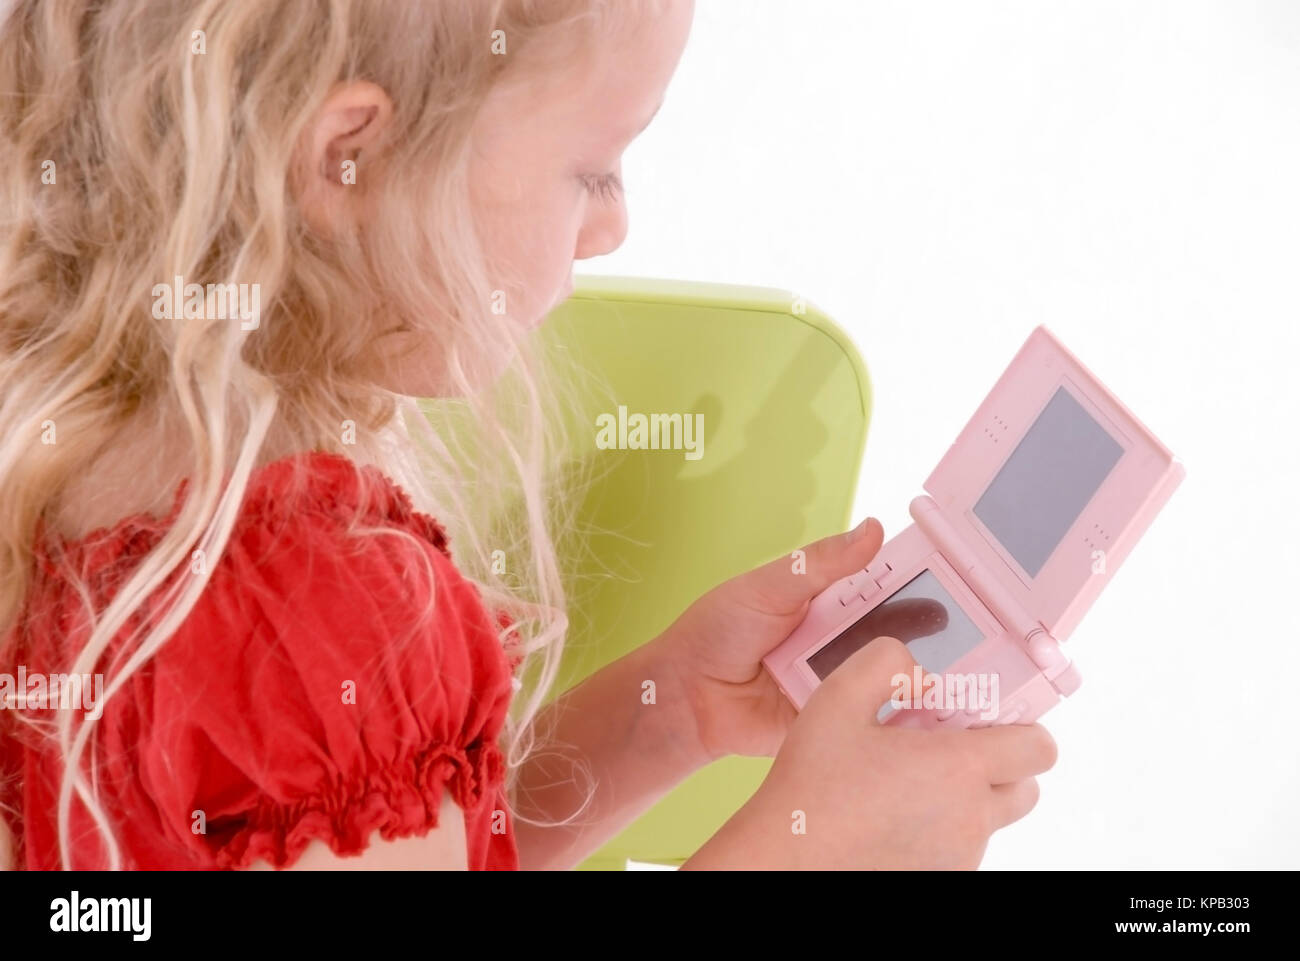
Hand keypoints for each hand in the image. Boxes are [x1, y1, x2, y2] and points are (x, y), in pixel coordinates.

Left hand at [659, 517, 948, 760]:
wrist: (684, 699)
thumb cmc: (715, 633)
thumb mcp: (769, 587)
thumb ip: (821, 564)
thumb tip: (871, 529)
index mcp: (827, 603)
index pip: (884, 587)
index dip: (920, 584)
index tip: (959, 580)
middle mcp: (840, 642)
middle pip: (898, 634)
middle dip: (935, 632)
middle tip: (977, 629)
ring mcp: (839, 683)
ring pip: (891, 677)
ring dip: (923, 676)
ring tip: (972, 671)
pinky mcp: (834, 722)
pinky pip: (872, 720)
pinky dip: (898, 717)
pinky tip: (934, 713)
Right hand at [683, 638, 1057, 869]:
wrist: (787, 857)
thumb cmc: (811, 786)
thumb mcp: (838, 698)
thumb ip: (885, 661)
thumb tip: (915, 664)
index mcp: (959, 769)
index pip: (1040, 747)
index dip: (1021, 725)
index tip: (983, 716)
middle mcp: (970, 818)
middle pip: (1026, 786)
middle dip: (1000, 761)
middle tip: (949, 743)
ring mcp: (956, 854)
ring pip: (992, 817)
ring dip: (969, 794)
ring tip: (910, 776)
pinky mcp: (937, 875)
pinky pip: (960, 844)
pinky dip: (943, 824)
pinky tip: (893, 806)